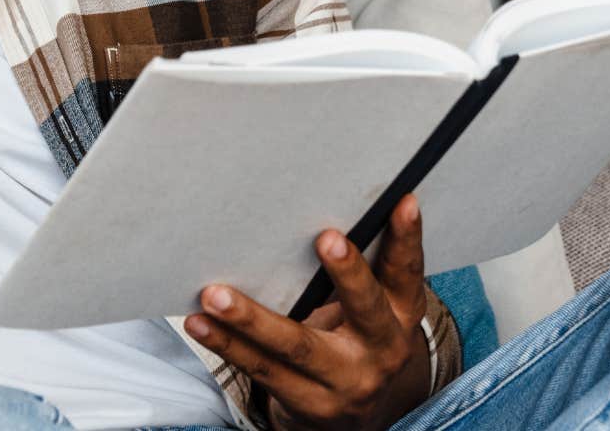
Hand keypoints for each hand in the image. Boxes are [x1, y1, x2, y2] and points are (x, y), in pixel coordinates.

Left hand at [185, 195, 430, 430]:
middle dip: (348, 273)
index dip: (408, 238)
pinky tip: (201, 324)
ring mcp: (347, 381)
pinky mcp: (310, 403)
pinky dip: (228, 344)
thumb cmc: (353, 339)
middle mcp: (383, 349)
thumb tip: (307, 208)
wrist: (353, 418)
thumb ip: (357, 272)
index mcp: (401, 314)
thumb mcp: (371, 310)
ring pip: (295, 346)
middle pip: (364, 308)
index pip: (407, 272)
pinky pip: (263, 369)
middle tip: (327, 238)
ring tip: (214, 294)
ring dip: (250, 319)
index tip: (403, 201)